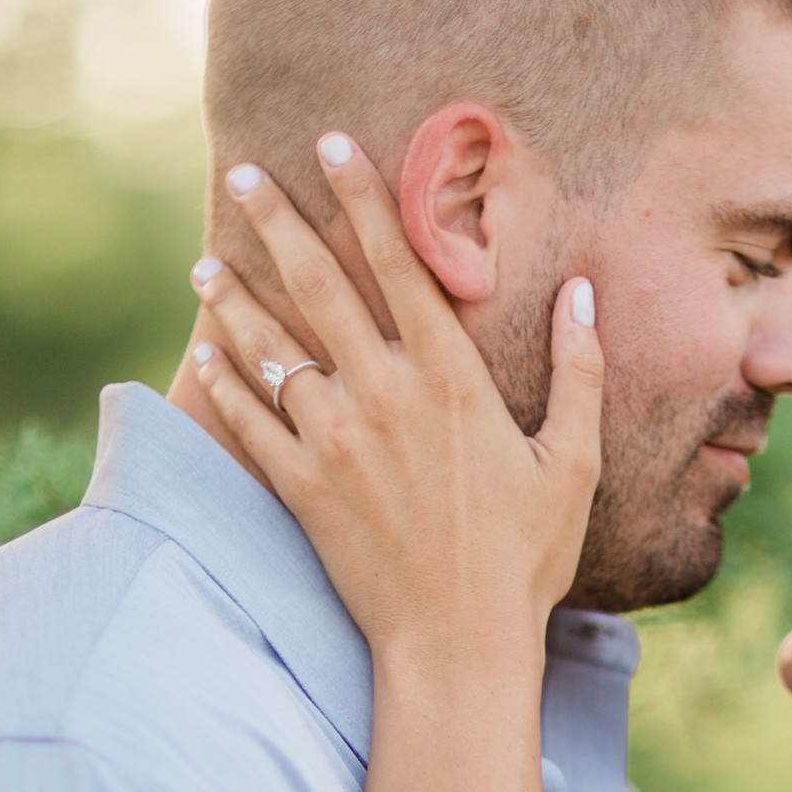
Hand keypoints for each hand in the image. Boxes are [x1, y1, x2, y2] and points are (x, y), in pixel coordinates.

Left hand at [189, 141, 601, 665]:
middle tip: (245, 171)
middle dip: (279, 221)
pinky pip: (249, 423)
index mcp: (452, 383)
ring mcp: (334, 443)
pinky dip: (223, 381)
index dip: (364, 201)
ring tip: (207, 257)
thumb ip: (579, 371)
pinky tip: (206, 348)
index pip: (400, 267)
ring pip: (272, 348)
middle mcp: (385, 398)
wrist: (457, 645)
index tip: (334, 146)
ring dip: (236, 296)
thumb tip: (586, 292)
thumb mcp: (574, 463)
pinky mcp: (301, 490)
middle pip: (319, 288)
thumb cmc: (526, 559)